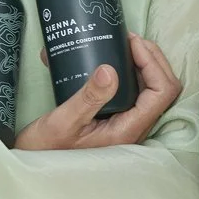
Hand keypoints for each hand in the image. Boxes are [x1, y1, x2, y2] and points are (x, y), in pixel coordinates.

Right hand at [15, 34, 180, 149]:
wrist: (36, 160)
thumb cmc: (47, 146)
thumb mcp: (63, 120)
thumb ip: (88, 98)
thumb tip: (110, 70)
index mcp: (127, 130)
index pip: (161, 93)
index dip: (153, 64)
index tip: (132, 43)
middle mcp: (134, 127)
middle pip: (163, 88)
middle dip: (153, 58)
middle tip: (130, 38)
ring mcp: (128, 123)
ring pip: (153, 89)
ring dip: (146, 62)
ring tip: (126, 43)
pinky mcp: (118, 117)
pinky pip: (138, 91)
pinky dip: (135, 70)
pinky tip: (118, 58)